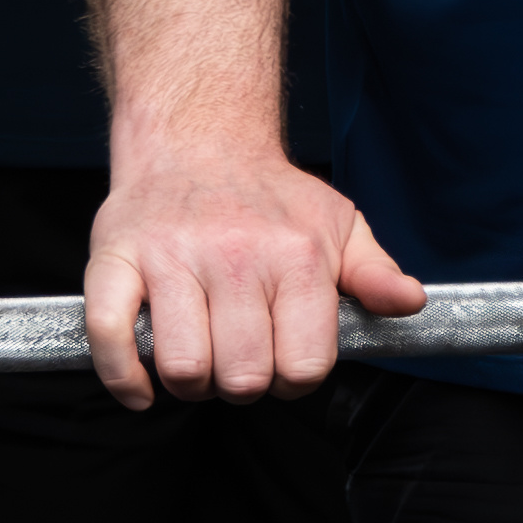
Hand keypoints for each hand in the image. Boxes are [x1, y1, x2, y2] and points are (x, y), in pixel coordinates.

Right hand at [79, 144, 422, 407]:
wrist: (197, 136)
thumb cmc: (270, 195)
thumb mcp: (337, 225)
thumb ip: (374, 273)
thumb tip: (412, 303)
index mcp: (294, 255)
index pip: (304, 366)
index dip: (294, 380)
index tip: (282, 362)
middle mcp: (234, 255)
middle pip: (244, 377)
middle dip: (243, 385)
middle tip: (238, 358)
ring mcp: (170, 257)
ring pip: (183, 367)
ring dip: (190, 382)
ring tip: (198, 356)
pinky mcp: (114, 258)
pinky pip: (110, 339)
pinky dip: (124, 378)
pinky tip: (143, 386)